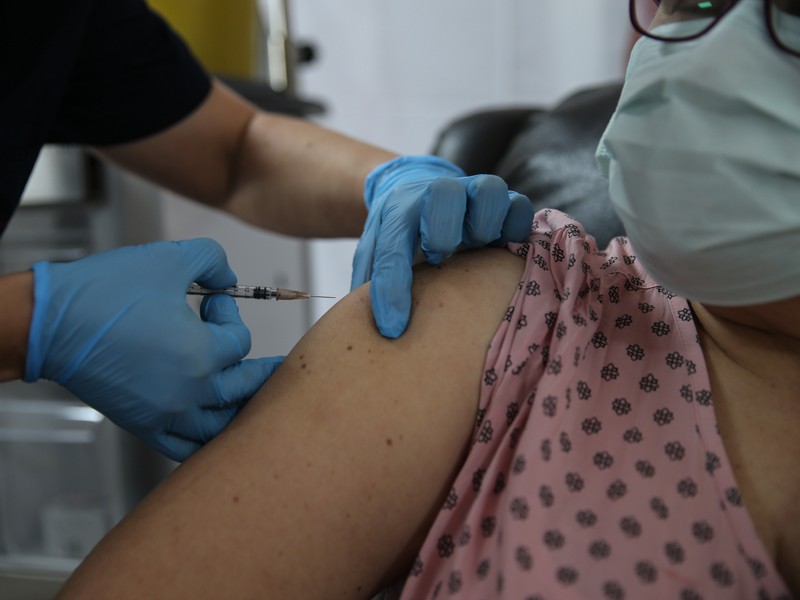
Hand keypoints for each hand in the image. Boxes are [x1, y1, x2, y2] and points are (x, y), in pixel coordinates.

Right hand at [25, 239, 283, 460]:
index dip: (231, 318)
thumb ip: (212, 261)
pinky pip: (185, 447)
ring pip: (221, 425)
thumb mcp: (169, 259)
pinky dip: (205, 441)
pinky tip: (213, 428)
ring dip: (238, 407)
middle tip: (272, 362)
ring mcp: (165, 414)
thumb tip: (229, 278)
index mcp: (200, 355)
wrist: (49, 324)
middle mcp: (188, 392)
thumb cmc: (104, 294)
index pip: (240, 344)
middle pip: (243, 388)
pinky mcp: (143, 425)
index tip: (214, 301)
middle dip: (256, 367)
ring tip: (247, 393)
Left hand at [351, 155, 533, 337]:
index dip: (391, 290)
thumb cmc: (402, 232)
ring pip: (490, 192)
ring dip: (483, 226)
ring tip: (473, 249)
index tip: (392, 328)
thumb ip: (371, 281)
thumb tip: (368, 329)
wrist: (420, 190)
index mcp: (401, 209)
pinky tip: (501, 250)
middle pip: (444, 194)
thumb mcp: (377, 251)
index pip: (391, 247)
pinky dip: (515, 229)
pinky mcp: (506, 200)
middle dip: (440, 232)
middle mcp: (439, 192)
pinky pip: (521, 207)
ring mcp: (475, 192)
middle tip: (437, 258)